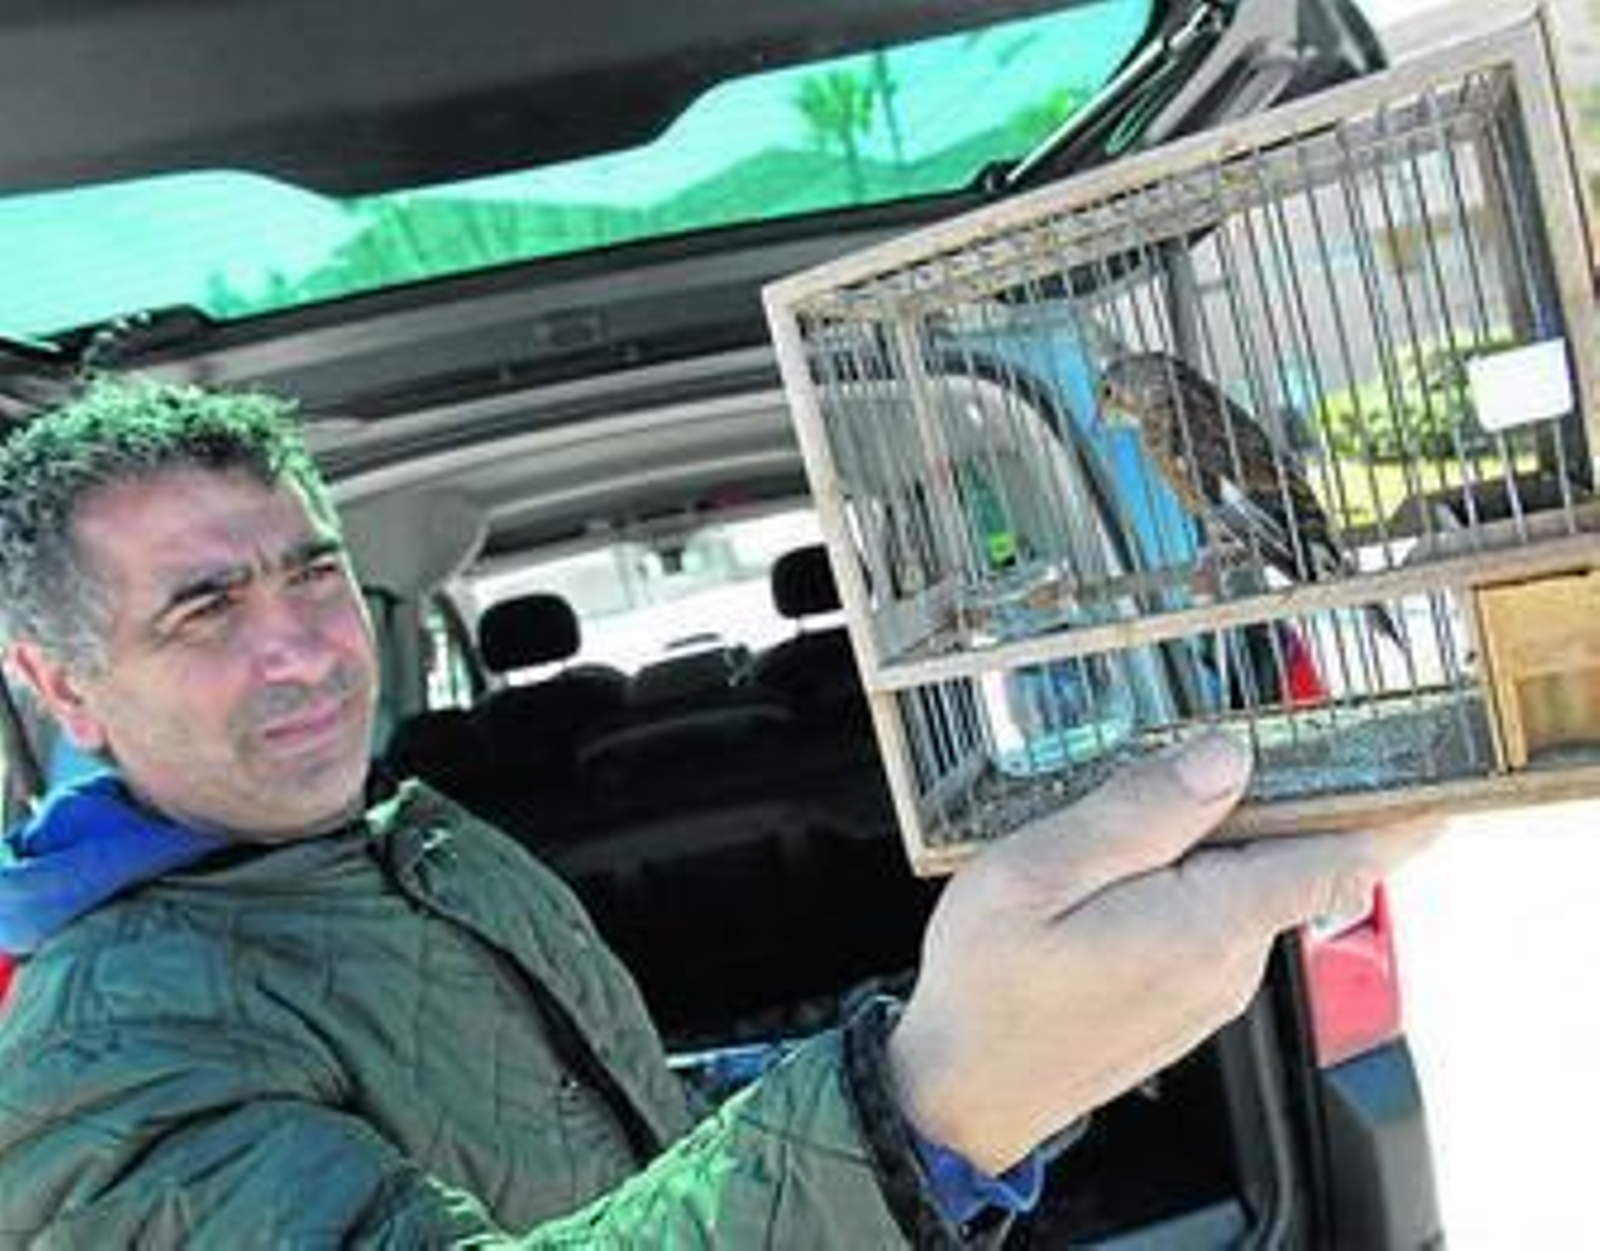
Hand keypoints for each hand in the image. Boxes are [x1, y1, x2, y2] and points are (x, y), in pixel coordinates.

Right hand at [886, 733, 1436, 1173]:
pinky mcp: (1185, 999)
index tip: (1431, 775)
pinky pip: (1216, 919)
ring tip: (1144, 802)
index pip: (1336, 861)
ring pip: (1248, 887)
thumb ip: (1137, 812)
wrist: (959, 1090)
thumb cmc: (988, 988)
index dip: (1393, 815)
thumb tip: (1224, 757)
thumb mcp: (1038, 872)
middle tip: (1223, 738)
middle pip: (1291, 860)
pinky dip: (1196, 877)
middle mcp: (1226, 962)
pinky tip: (1128, 864)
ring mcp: (1209, 988)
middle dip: (1275, 797)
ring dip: (1220, 837)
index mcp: (1204, 923)